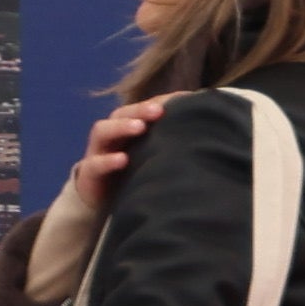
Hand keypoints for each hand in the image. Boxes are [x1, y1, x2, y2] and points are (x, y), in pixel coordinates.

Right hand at [36, 96, 168, 275]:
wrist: (105, 206)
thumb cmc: (136, 178)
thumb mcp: (156, 160)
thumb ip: (175, 147)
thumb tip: (215, 135)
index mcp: (130, 129)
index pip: (144, 109)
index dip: (161, 101)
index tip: (185, 99)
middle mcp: (113, 136)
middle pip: (122, 114)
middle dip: (140, 110)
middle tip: (159, 111)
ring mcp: (98, 153)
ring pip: (103, 132)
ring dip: (121, 127)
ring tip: (139, 128)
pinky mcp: (89, 175)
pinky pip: (95, 164)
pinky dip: (107, 161)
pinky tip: (122, 160)